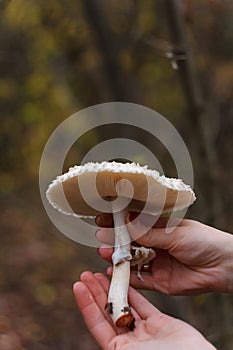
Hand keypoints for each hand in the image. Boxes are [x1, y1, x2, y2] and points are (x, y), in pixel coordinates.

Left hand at [73, 272, 215, 349]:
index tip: (78, 286)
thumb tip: (104, 344)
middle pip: (108, 312)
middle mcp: (130, 341)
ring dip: (113, 289)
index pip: (96, 324)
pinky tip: (125, 280)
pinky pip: (144, 305)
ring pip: (125, 305)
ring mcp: (145, 332)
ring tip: (102, 273)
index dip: (86, 304)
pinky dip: (134, 292)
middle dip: (96, 292)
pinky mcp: (160, 323)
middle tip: (86, 274)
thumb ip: (117, 347)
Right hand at [96, 214, 232, 294]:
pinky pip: (139, 280)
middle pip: (130, 243)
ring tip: (105, 252)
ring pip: (132, 260)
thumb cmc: (203, 241)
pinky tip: (114, 271)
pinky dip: (127, 277)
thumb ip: (149, 233)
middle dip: (115, 239)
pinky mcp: (160, 281)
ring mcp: (157, 262)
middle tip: (100, 236)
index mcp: (160, 228)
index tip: (102, 218)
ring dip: (118, 257)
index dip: (118, 220)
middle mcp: (156, 245)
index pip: (134, 223)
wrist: (223, 266)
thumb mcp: (174, 234)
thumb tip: (126, 222)